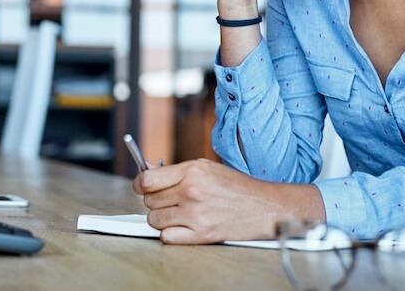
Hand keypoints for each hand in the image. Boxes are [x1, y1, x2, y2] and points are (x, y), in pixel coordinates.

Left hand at [132, 158, 320, 243]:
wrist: (264, 207)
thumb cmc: (237, 187)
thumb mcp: (206, 168)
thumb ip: (176, 171)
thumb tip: (147, 172)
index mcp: (192, 171)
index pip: (147, 179)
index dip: (140, 185)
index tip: (141, 187)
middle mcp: (192, 191)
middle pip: (149, 201)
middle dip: (156, 201)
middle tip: (170, 201)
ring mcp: (196, 214)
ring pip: (155, 220)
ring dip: (162, 219)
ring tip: (179, 214)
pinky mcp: (201, 234)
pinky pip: (167, 237)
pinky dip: (171, 234)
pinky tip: (183, 226)